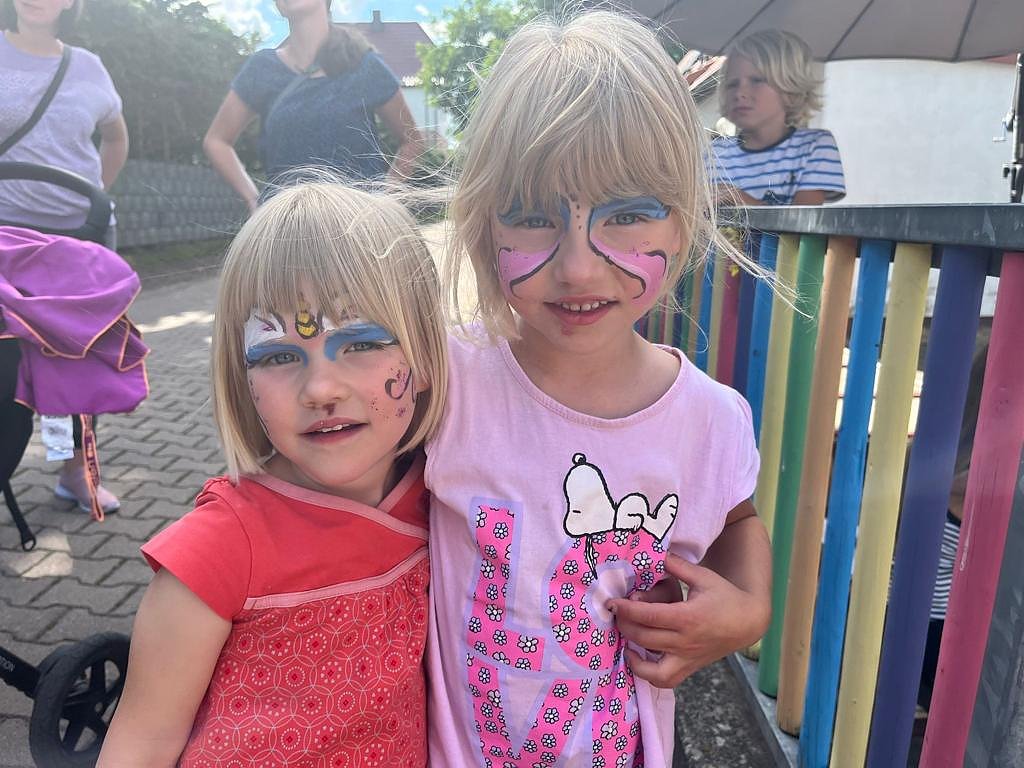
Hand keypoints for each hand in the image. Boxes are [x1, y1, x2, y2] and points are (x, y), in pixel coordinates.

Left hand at [608, 553, 769, 687]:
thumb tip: (655, 552)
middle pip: (644, 638)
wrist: (748, 622)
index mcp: (688, 617)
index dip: (626, 609)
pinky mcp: (689, 668)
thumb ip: (677, 566)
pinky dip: (647, 673)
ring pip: (651, 667)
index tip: (611, 602)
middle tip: (615, 613)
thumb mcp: (703, 576)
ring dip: (632, 652)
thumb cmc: (725, 596)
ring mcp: (687, 658)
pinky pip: (664, 680)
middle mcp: (685, 642)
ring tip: (624, 636)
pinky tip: (636, 656)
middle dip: (624, 625)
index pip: (648, 616)